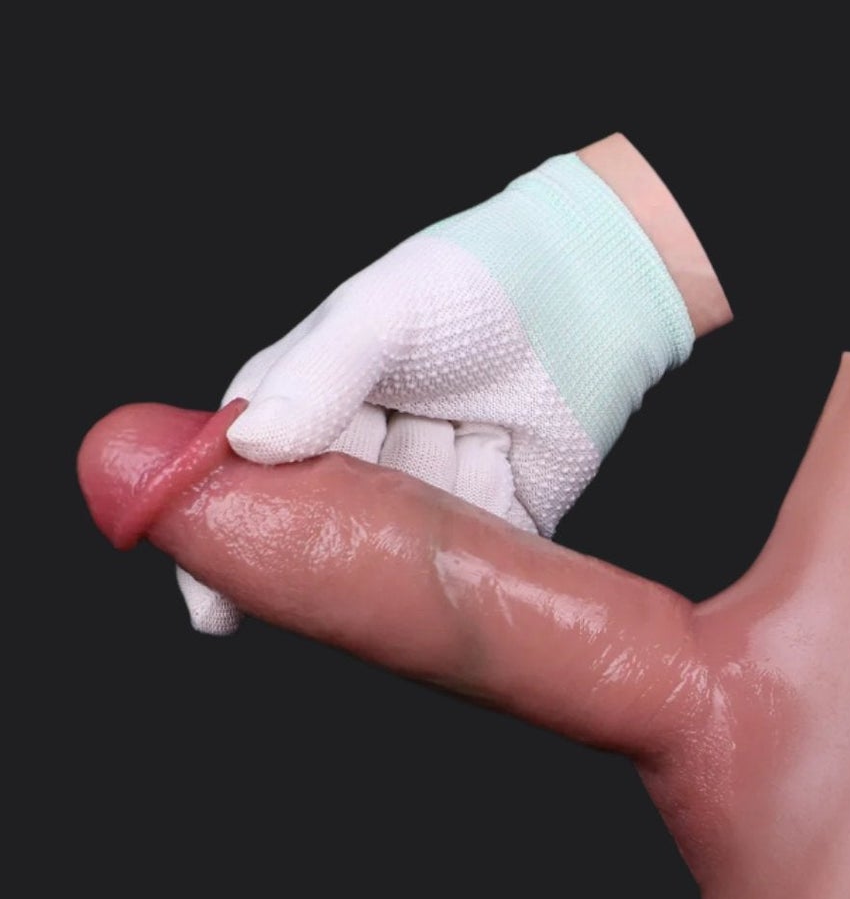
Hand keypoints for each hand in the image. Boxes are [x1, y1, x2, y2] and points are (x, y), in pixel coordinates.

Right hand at [177, 134, 728, 633]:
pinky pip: (466, 566)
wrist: (587, 300)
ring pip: (395, 554)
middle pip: (319, 536)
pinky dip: (472, 549)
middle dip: (326, 554)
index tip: (214, 610)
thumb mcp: (378, 314)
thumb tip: (252, 446)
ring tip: (449, 438)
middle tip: (339, 558)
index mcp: (306, 408)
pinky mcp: (490, 529)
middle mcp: (358, 463)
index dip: (226, 545)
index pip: (243, 485)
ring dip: (415, 528)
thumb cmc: (469, 288)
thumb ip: (318, 375)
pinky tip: (483, 499)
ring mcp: (423, 501)